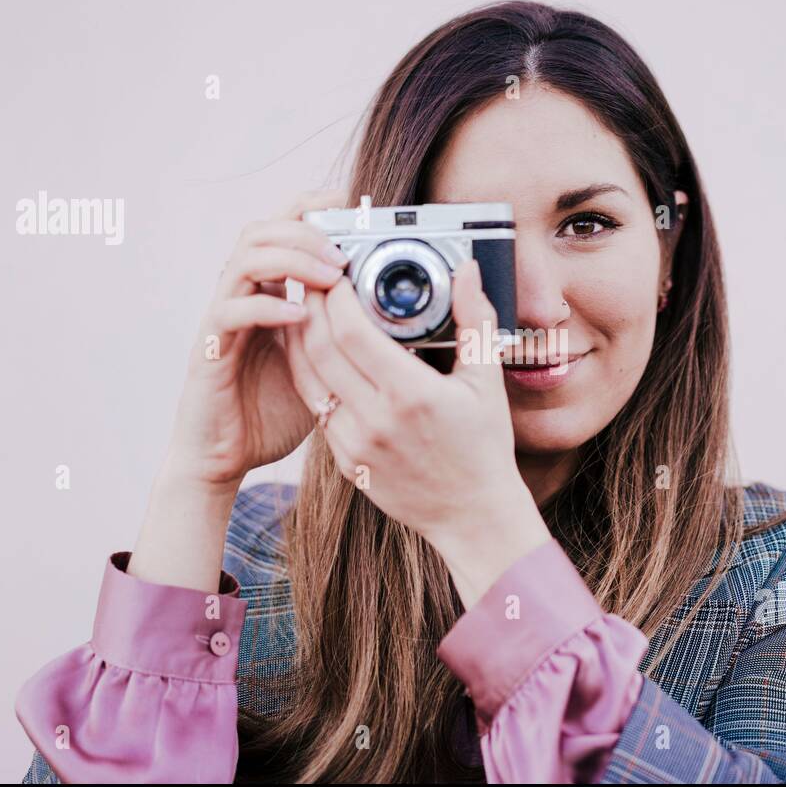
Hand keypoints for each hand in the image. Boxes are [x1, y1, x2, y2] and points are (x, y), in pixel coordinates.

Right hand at [161, 189, 350, 489]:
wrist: (225, 456)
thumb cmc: (274, 412)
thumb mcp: (325, 366)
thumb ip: (348, 339)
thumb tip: (402, 325)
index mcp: (269, 293)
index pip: (282, 230)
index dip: (311, 208)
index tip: (350, 205)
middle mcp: (242, 296)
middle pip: (262, 230)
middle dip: (305, 231)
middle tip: (344, 253)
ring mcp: (223, 319)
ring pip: (244, 259)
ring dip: (290, 259)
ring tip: (328, 275)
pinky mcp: (209, 348)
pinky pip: (231, 312)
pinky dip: (266, 307)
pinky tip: (297, 316)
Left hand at [287, 259, 551, 606]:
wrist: (473, 516)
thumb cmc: (484, 447)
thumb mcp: (487, 381)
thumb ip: (476, 320)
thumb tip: (468, 270)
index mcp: (412, 395)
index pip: (352, 331)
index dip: (334, 296)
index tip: (336, 273)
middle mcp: (376, 420)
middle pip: (319, 348)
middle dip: (308, 307)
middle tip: (310, 281)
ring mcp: (355, 444)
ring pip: (307, 378)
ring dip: (298, 339)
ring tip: (303, 310)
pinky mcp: (345, 461)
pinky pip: (316, 408)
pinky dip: (309, 375)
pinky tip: (314, 354)